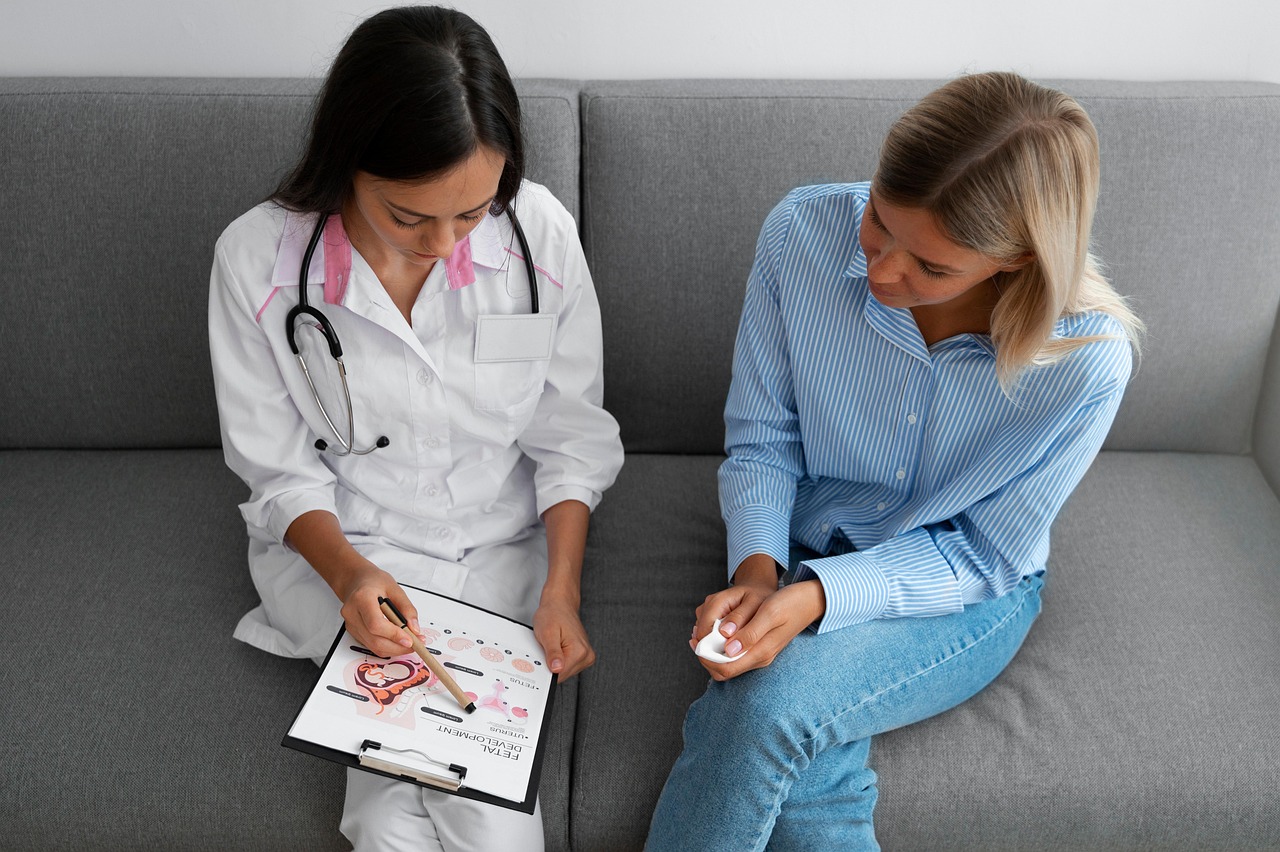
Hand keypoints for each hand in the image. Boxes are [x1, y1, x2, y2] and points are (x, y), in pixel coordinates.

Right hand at [336, 563, 422, 657]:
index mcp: (362, 598)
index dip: (393, 635)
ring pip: (373, 646)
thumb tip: (415, 629)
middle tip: (416, 644)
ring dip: (394, 649)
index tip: (409, 640)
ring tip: (410, 644)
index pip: (376, 624)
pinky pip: (371, 645)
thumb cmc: (374, 582)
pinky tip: (398, 642)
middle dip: (397, 647)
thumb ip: (407, 609)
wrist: (356, 581)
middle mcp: (352, 613)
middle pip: (375, 639)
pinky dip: (387, 647)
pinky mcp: (353, 632)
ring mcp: (351, 624)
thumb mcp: (396, 589)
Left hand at [533, 598, 595, 679]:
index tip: (541, 659)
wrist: (560, 603)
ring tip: (553, 645)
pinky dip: (559, 659)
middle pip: (562, 675)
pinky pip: (567, 665)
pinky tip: (557, 647)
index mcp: (580, 651)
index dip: (546, 669)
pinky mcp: (582, 655)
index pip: (560, 676)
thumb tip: (556, 670)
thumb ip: (553, 653)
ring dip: (554, 662)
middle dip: (550, 665)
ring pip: (564, 671)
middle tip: (547, 647)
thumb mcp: (547, 633)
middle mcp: (587, 655)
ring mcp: (586, 656)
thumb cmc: (553, 614)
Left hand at [692, 577, 824, 681]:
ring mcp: (760, 654)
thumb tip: (729, 650)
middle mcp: (760, 658)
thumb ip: (750, 633)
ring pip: (727, 663)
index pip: (725, 669)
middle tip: (695, 636)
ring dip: (712, 651)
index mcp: (761, 652)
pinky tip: (716, 631)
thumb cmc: (789, 602)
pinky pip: (734, 655)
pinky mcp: (760, 647)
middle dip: (705, 656)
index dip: (705, 659)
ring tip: (703, 632)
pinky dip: (721, 646)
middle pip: (723, 670)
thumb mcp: (769, 612)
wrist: (809, 600)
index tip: (695, 641)